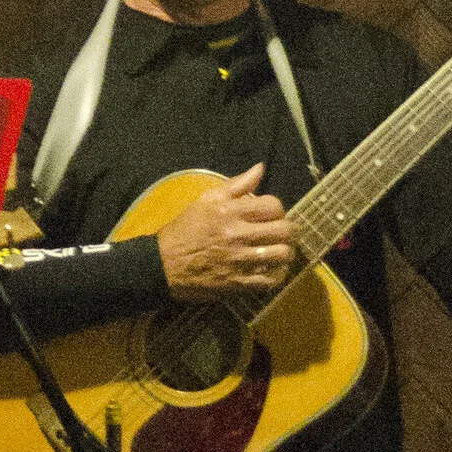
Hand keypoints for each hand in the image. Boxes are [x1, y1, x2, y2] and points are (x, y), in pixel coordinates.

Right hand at [155, 164, 294, 301]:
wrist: (162, 265)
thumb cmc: (184, 230)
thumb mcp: (205, 200)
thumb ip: (235, 184)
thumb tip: (260, 168)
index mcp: (230, 212)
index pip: (273, 206)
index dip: (278, 209)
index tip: (271, 216)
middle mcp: (237, 235)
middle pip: (284, 230)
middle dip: (289, 231)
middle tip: (283, 234)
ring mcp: (239, 260)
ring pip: (281, 255)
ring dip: (285, 253)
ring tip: (280, 252)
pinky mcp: (237, 283)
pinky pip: (270, 280)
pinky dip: (278, 275)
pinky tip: (273, 270)